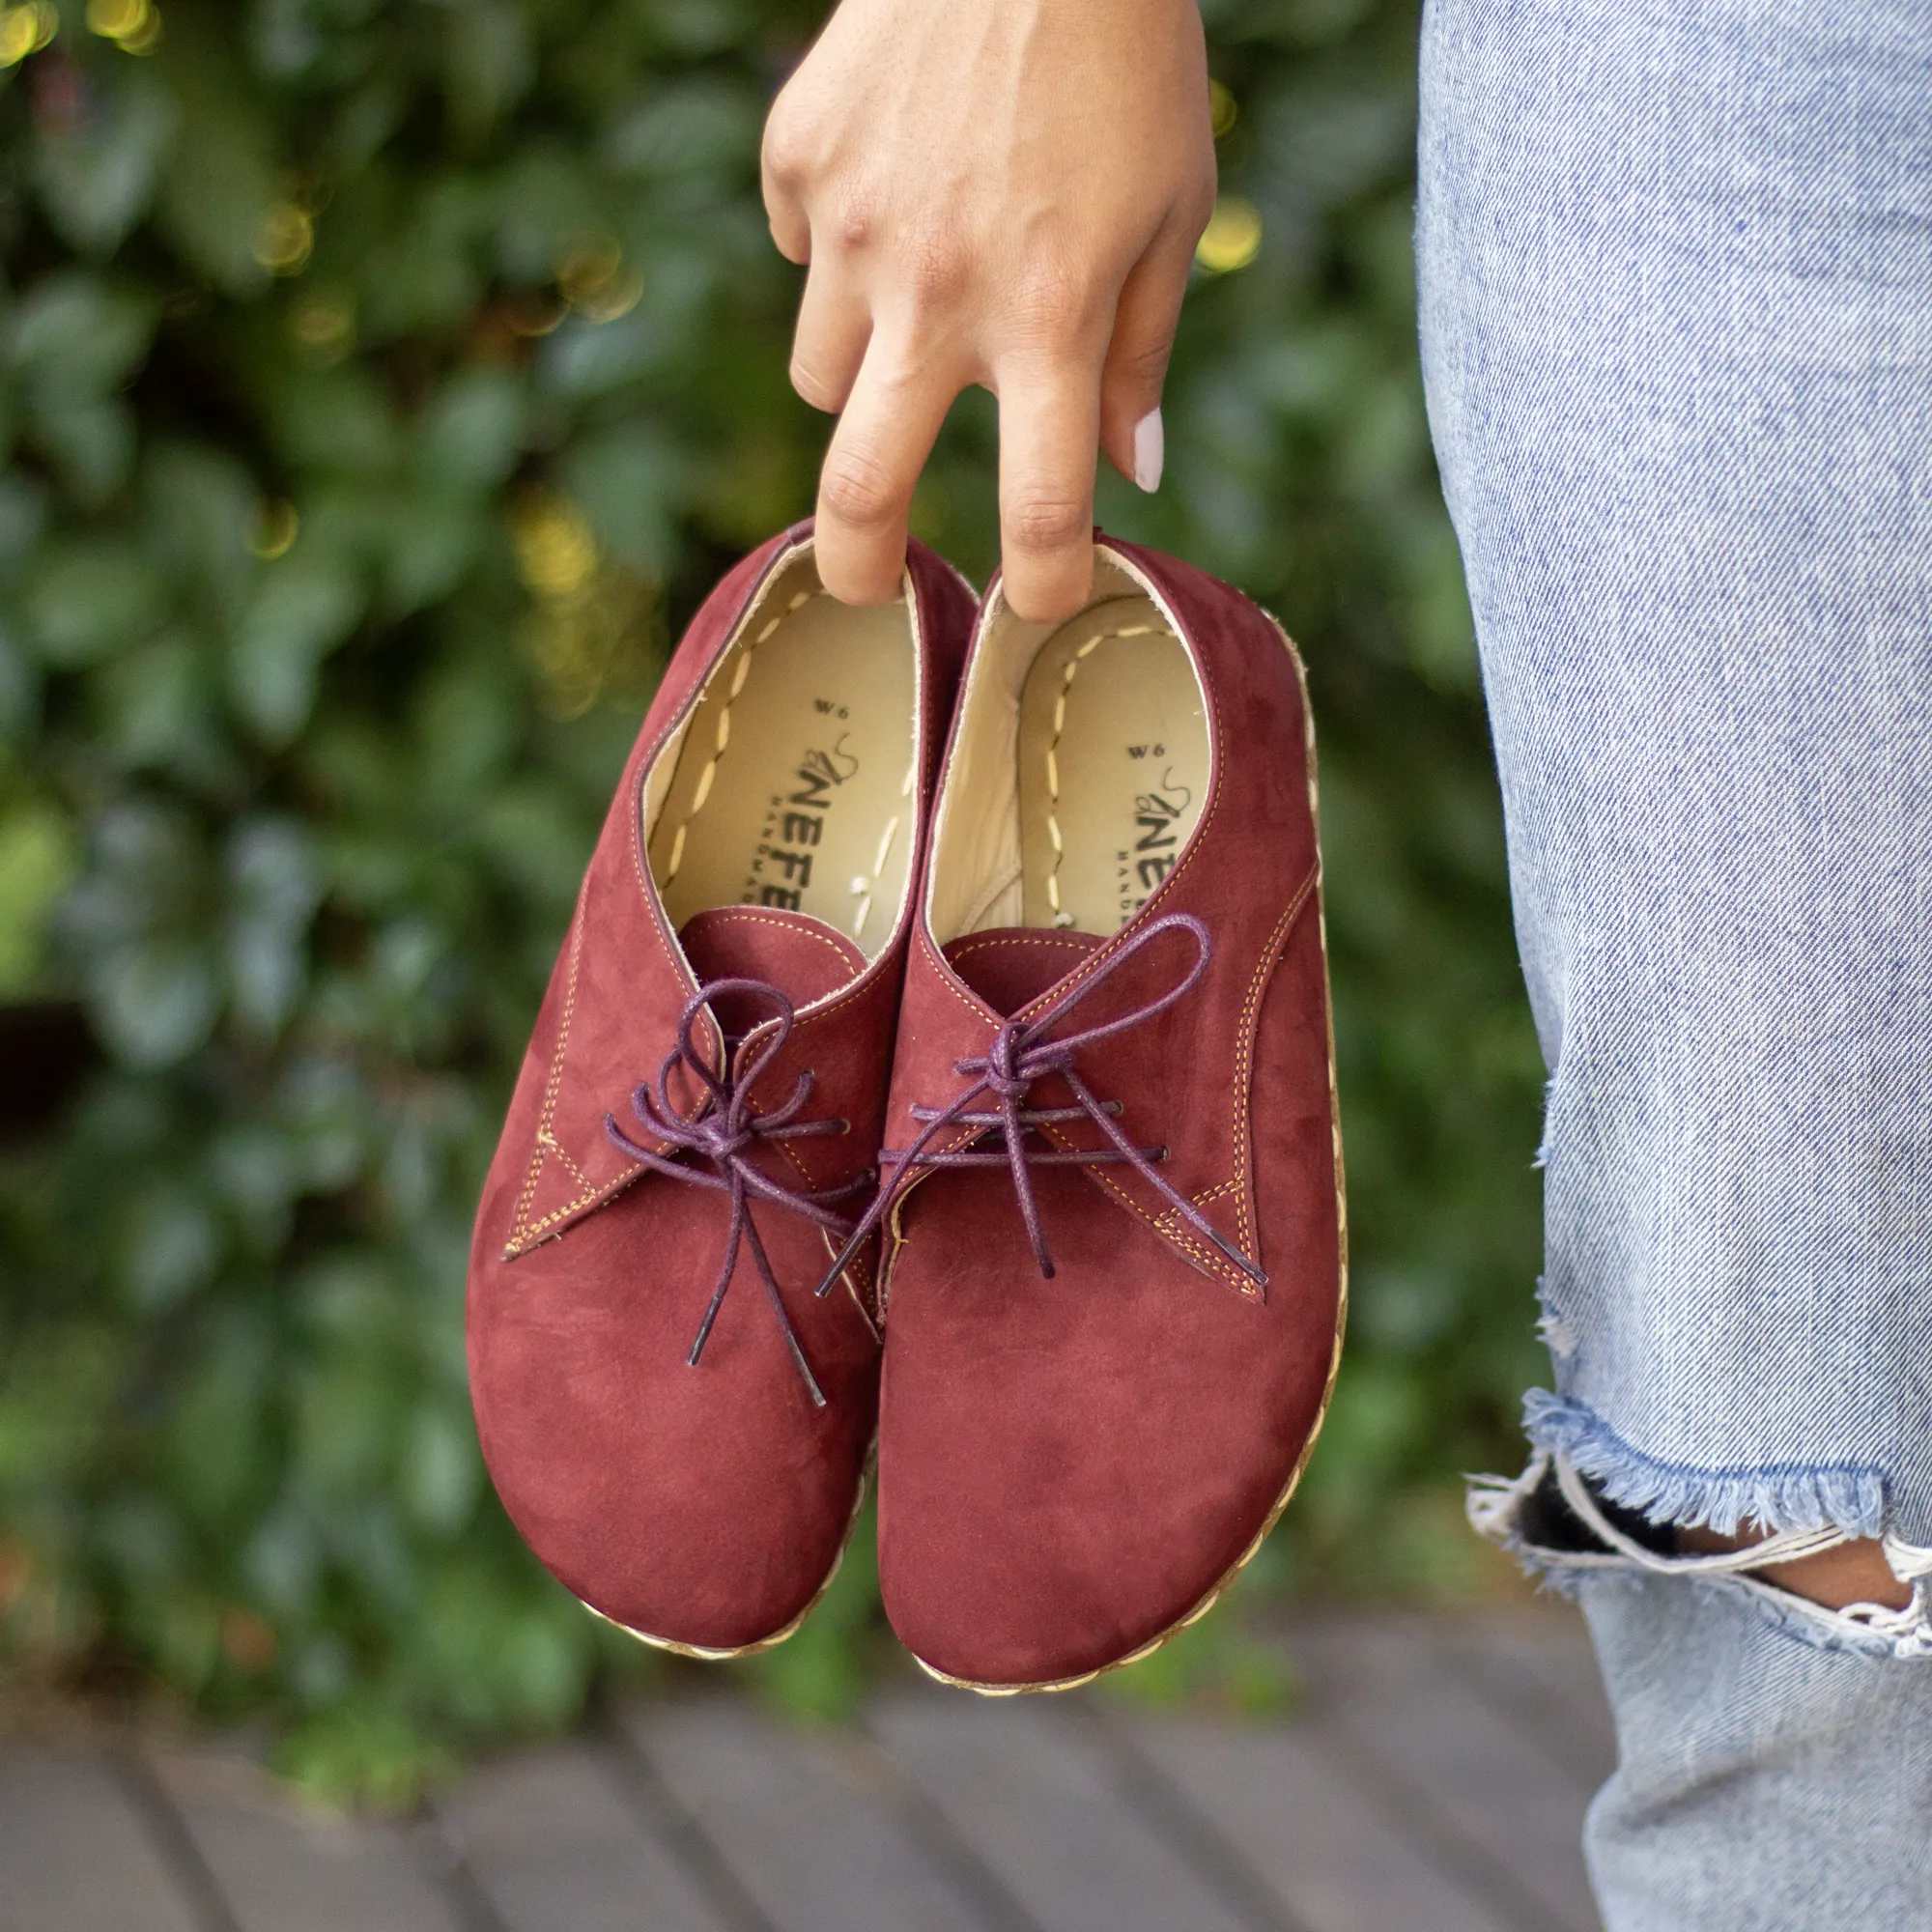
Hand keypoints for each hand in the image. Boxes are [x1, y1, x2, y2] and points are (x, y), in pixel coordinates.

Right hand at [762, 0, 1215, 620]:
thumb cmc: (1127, 60)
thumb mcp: (1171, 211)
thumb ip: (1139, 352)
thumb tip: (1133, 468)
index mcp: (1049, 319)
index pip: (1040, 508)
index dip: (1044, 583)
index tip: (1042, 603)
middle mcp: (936, 293)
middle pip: (858, 492)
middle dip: (858, 568)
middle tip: (866, 586)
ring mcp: (852, 229)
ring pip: (822, 369)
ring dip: (865, 367)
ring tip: (920, 290)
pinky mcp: (800, 160)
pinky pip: (801, 250)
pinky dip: (841, 246)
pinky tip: (896, 178)